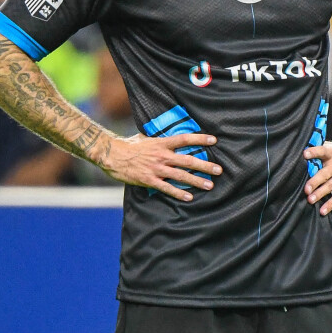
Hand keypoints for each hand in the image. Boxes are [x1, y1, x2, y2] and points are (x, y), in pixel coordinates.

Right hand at [101, 132, 221, 200]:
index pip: (184, 139)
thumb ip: (158, 139)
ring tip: (210, 185)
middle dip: (205, 165)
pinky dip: (178, 193)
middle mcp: (162, 156)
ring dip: (197, 181)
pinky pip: (167, 188)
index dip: (200, 139)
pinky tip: (189, 197)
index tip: (214, 140)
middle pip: (188, 160)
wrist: (112, 154)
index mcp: (162, 143)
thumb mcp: (145, 137)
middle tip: (219, 170)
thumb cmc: (129, 145)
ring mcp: (157, 169)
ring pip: (181, 175)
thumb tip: (167, 135)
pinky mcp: (150, 180)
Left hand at [303, 139, 331, 215]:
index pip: (322, 150)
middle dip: (315, 181)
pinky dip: (331, 203)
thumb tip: (301, 153)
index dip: (313, 152)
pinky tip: (323, 211)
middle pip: (325, 173)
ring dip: (320, 193)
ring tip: (310, 200)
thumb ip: (319, 151)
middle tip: (306, 189)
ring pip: (331, 185)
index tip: (305, 154)